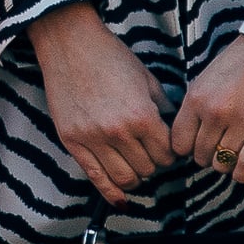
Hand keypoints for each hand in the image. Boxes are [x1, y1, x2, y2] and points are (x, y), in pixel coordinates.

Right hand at [28, 3, 173, 206]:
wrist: (71, 45)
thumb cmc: (109, 57)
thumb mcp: (147, 79)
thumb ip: (162, 108)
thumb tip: (173, 133)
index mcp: (142, 116)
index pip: (167, 154)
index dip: (170, 153)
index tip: (166, 149)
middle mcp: (119, 132)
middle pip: (148, 169)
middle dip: (154, 164)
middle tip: (150, 154)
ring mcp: (93, 139)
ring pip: (125, 178)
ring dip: (135, 177)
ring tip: (135, 166)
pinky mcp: (73, 142)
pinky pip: (95, 178)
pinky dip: (111, 193)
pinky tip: (120, 198)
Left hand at [170, 36, 243, 183]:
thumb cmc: (243, 58)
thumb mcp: (207, 77)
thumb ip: (196, 106)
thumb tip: (188, 136)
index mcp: (196, 99)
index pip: (179, 143)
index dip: (186, 148)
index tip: (194, 146)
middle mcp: (215, 114)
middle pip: (200, 156)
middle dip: (206, 156)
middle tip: (216, 149)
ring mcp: (240, 123)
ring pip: (222, 163)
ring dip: (225, 163)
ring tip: (230, 155)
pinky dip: (242, 173)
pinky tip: (242, 171)